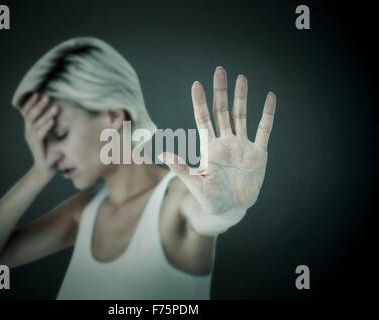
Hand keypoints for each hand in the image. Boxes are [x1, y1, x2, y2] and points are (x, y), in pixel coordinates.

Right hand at [19, 93, 58, 177]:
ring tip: (55, 107)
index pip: (26, 112)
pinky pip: (40, 134)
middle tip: (46, 97)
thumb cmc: (50, 151)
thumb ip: (50, 124)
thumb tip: (58, 110)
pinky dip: (46, 126)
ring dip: (45, 114)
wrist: (46, 169)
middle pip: (29, 116)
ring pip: (36, 124)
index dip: (30, 103)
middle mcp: (28, 133)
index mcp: (30, 129)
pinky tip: (52, 120)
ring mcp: (32, 140)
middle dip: (38, 105)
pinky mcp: (37, 147)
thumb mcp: (50, 135)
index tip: (37, 93)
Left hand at [159, 67, 275, 216]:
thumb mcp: (195, 184)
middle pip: (222, 111)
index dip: (200, 102)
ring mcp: (242, 146)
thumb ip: (181, 169)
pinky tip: (270, 97)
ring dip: (242, 97)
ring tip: (241, 78)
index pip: (203, 119)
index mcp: (210, 147)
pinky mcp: (258, 154)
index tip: (196, 85)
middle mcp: (226, 142)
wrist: (230, 210)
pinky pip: (264, 130)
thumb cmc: (210, 199)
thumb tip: (163, 155)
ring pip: (242, 116)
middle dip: (221, 92)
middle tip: (219, 70)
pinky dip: (267, 114)